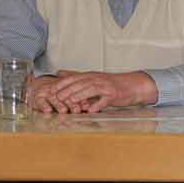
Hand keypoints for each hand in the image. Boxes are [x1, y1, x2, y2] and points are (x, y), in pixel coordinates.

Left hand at [31, 70, 158, 112]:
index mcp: (91, 76)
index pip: (73, 78)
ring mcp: (106, 87)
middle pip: (80, 83)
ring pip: (90, 90)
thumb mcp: (93, 77)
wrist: (133, 85)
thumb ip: (76, 76)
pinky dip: (98, 105)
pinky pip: (104, 100)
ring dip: (80, 96)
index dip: (61, 84)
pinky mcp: (114, 95)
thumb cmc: (112, 83)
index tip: (50, 90)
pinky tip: (91, 110)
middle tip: (57, 97)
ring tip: (71, 103)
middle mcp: (97, 79)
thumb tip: (60, 72)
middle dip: (67, 90)